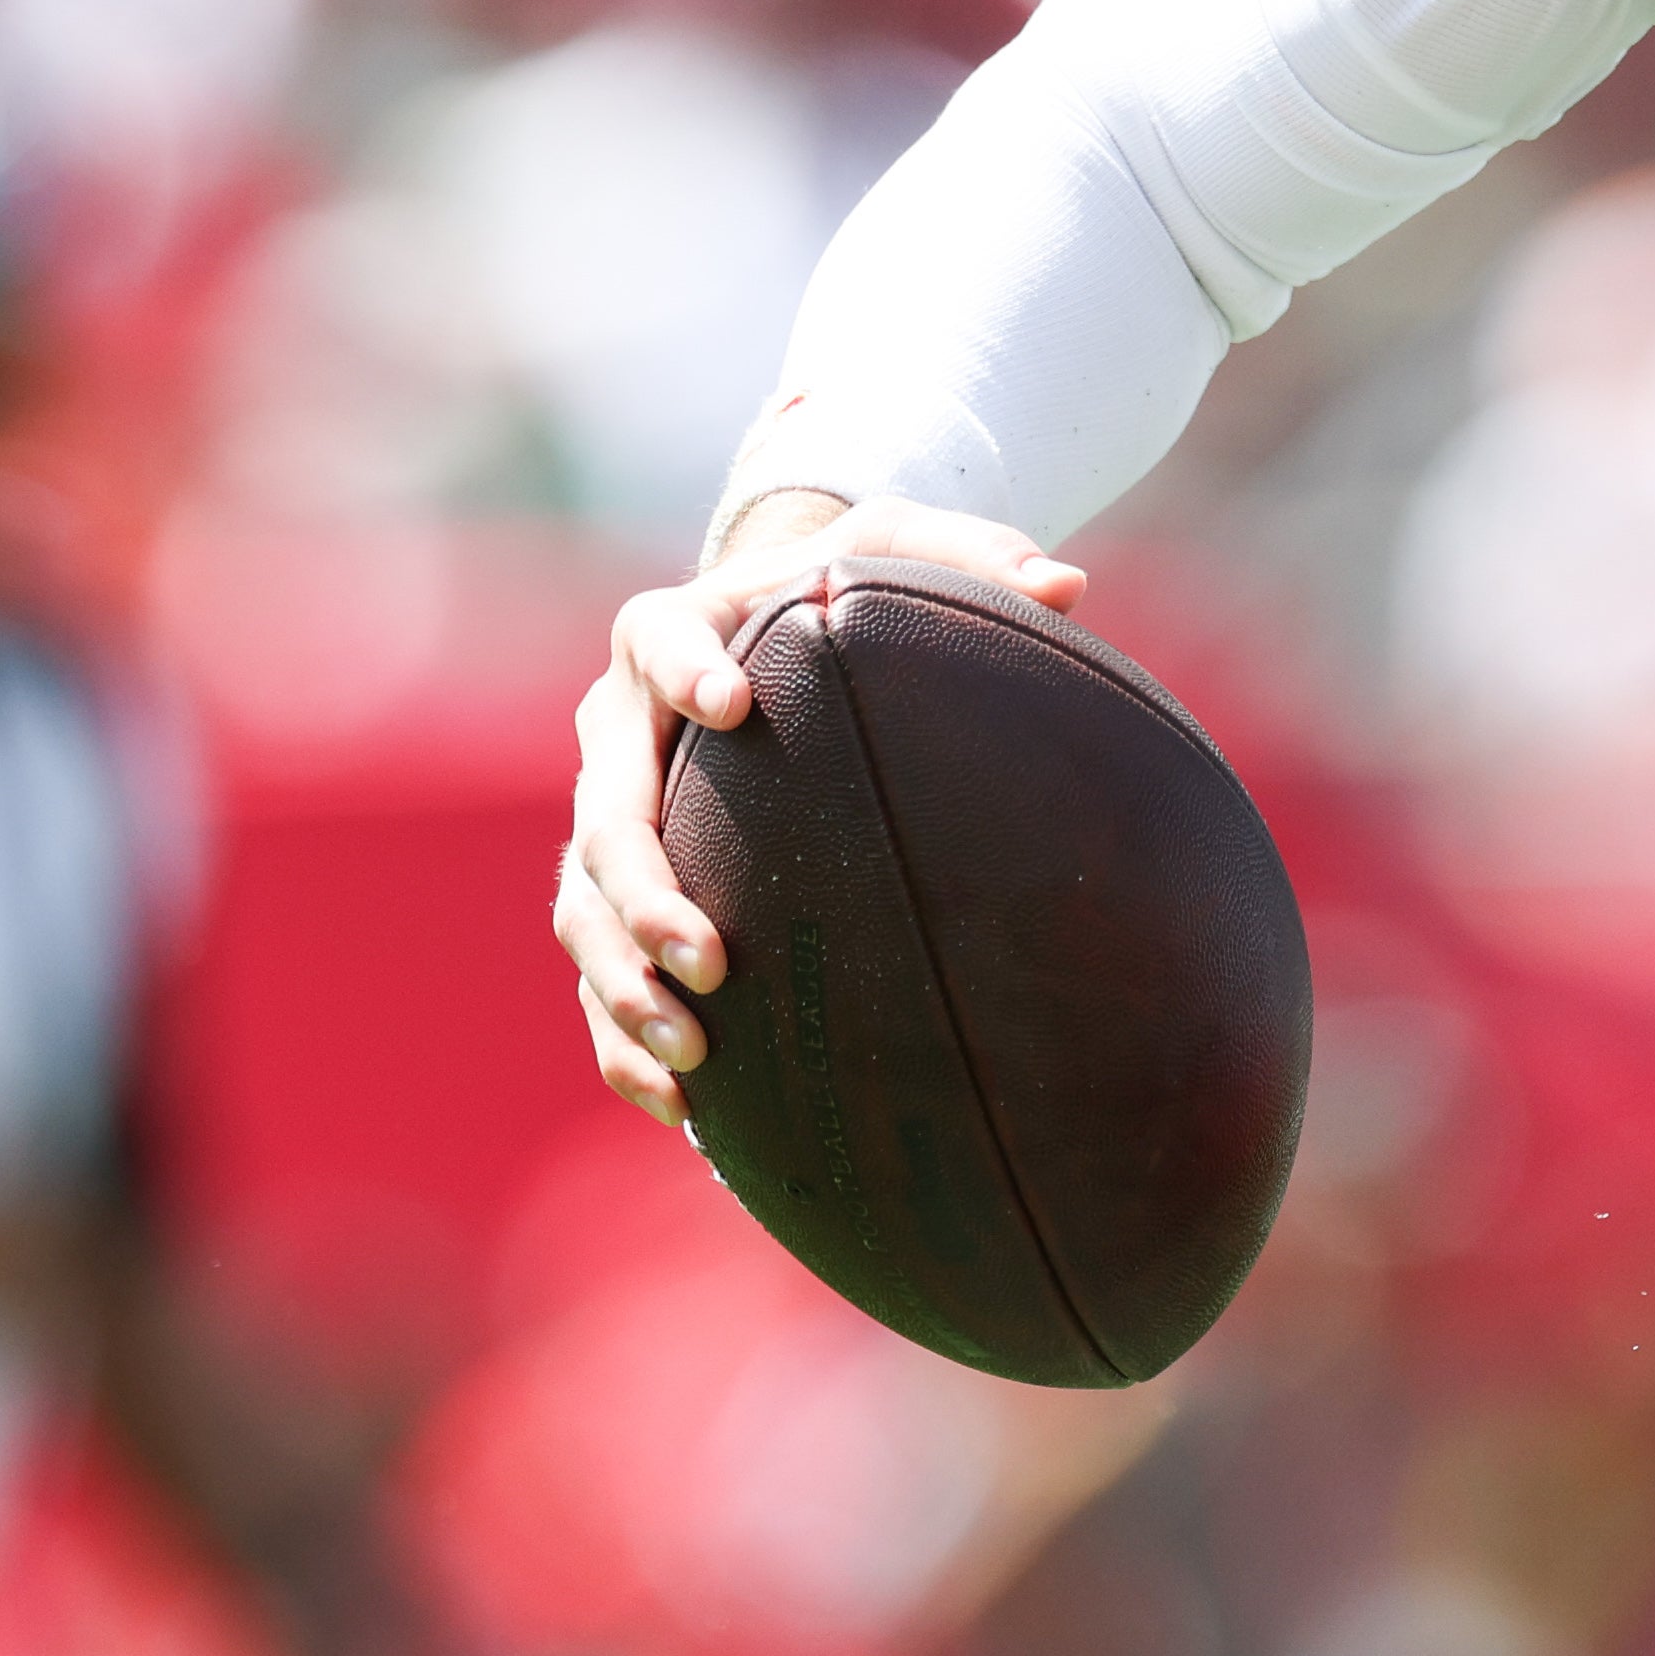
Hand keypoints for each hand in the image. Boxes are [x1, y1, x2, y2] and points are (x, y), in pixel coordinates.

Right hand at [555, 490, 1085, 1125]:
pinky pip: (598, 975)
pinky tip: (684, 1104)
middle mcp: (617, 728)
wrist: (760, 635)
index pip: (654, 638)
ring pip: (585, 906)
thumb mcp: (906, 552)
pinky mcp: (611, 893)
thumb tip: (1069, 587)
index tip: (730, 704)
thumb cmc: (842, 589)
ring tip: (696, 1047)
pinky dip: (625, 1038)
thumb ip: (976, 559)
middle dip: (647, 889)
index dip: (681, 668)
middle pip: (606, 811)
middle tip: (710, 955)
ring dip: (627, 981)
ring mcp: (608, 816)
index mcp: (672, 631)